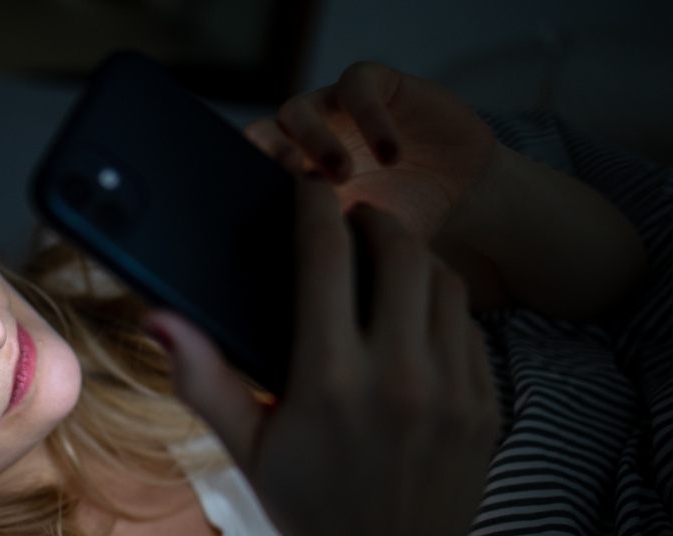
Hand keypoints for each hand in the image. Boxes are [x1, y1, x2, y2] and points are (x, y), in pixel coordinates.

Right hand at [146, 173, 504, 535]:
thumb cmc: (307, 506)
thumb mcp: (245, 446)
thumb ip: (202, 378)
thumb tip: (160, 317)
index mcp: (328, 381)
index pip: (326, 257)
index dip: (315, 207)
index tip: (308, 188)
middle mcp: (397, 376)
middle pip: (398, 251)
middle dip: (373, 219)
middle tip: (352, 219)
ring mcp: (451, 389)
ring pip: (443, 281)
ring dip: (413, 256)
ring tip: (384, 259)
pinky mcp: (486, 405)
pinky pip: (470, 326)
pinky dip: (441, 303)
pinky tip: (415, 314)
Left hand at [246, 62, 498, 242]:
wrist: (459, 184)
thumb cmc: (405, 217)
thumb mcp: (368, 241)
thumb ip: (335, 247)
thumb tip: (304, 280)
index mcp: (291, 178)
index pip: (249, 175)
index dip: (250, 188)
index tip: (267, 212)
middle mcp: (302, 141)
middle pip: (262, 136)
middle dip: (269, 156)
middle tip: (294, 181)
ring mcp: (331, 108)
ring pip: (298, 111)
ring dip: (314, 140)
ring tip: (343, 173)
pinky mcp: (371, 82)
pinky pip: (357, 88)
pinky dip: (370, 118)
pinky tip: (392, 153)